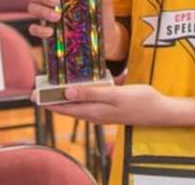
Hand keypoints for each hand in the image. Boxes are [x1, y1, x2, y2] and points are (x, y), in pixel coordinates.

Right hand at [27, 0, 126, 58]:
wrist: (107, 36)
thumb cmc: (101, 11)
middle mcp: (50, 0)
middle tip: (56, 1)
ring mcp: (47, 16)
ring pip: (31, 9)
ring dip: (41, 11)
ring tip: (57, 17)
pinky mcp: (47, 32)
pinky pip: (33, 29)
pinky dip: (38, 30)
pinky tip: (50, 32)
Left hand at [47, 84, 194, 128]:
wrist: (161, 110)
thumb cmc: (140, 101)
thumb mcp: (114, 95)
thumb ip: (91, 94)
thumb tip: (67, 93)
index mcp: (94, 111)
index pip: (65, 108)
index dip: (48, 101)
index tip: (33, 94)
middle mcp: (96, 113)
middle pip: (69, 106)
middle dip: (53, 97)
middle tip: (39, 87)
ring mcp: (104, 110)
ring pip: (80, 102)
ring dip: (67, 94)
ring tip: (55, 83)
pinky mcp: (111, 105)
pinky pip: (92, 98)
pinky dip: (83, 91)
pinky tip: (83, 82)